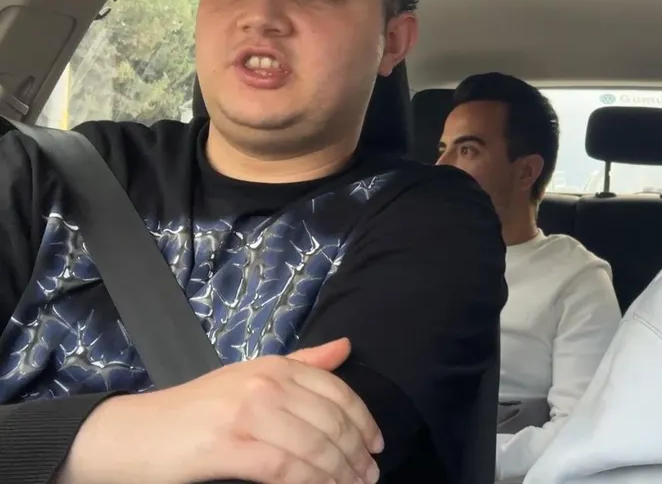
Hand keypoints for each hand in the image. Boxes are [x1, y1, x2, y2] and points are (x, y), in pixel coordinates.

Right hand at [61, 338, 382, 483]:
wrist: (128, 435)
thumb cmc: (191, 413)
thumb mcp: (247, 379)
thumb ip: (300, 365)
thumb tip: (345, 347)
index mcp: (273, 366)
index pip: (337, 391)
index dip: (364, 421)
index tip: (377, 446)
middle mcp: (264, 383)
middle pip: (331, 422)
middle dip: (356, 453)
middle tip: (369, 475)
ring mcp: (246, 413)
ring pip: (314, 447)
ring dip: (340, 473)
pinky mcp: (228, 446)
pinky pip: (286, 468)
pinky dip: (311, 482)